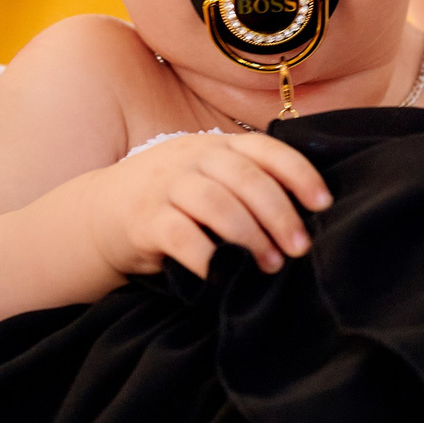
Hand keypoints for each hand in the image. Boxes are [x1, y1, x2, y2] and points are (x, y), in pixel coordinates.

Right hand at [87, 131, 332, 279]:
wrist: (99, 213)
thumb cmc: (170, 200)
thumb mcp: (206, 178)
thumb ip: (244, 184)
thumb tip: (305, 216)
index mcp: (215, 145)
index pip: (265, 149)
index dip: (299, 173)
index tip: (324, 204)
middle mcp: (191, 157)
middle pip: (246, 179)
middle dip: (280, 215)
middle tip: (300, 248)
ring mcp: (165, 184)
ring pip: (218, 205)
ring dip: (251, 238)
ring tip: (271, 265)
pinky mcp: (143, 218)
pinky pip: (182, 237)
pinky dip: (209, 259)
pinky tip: (224, 277)